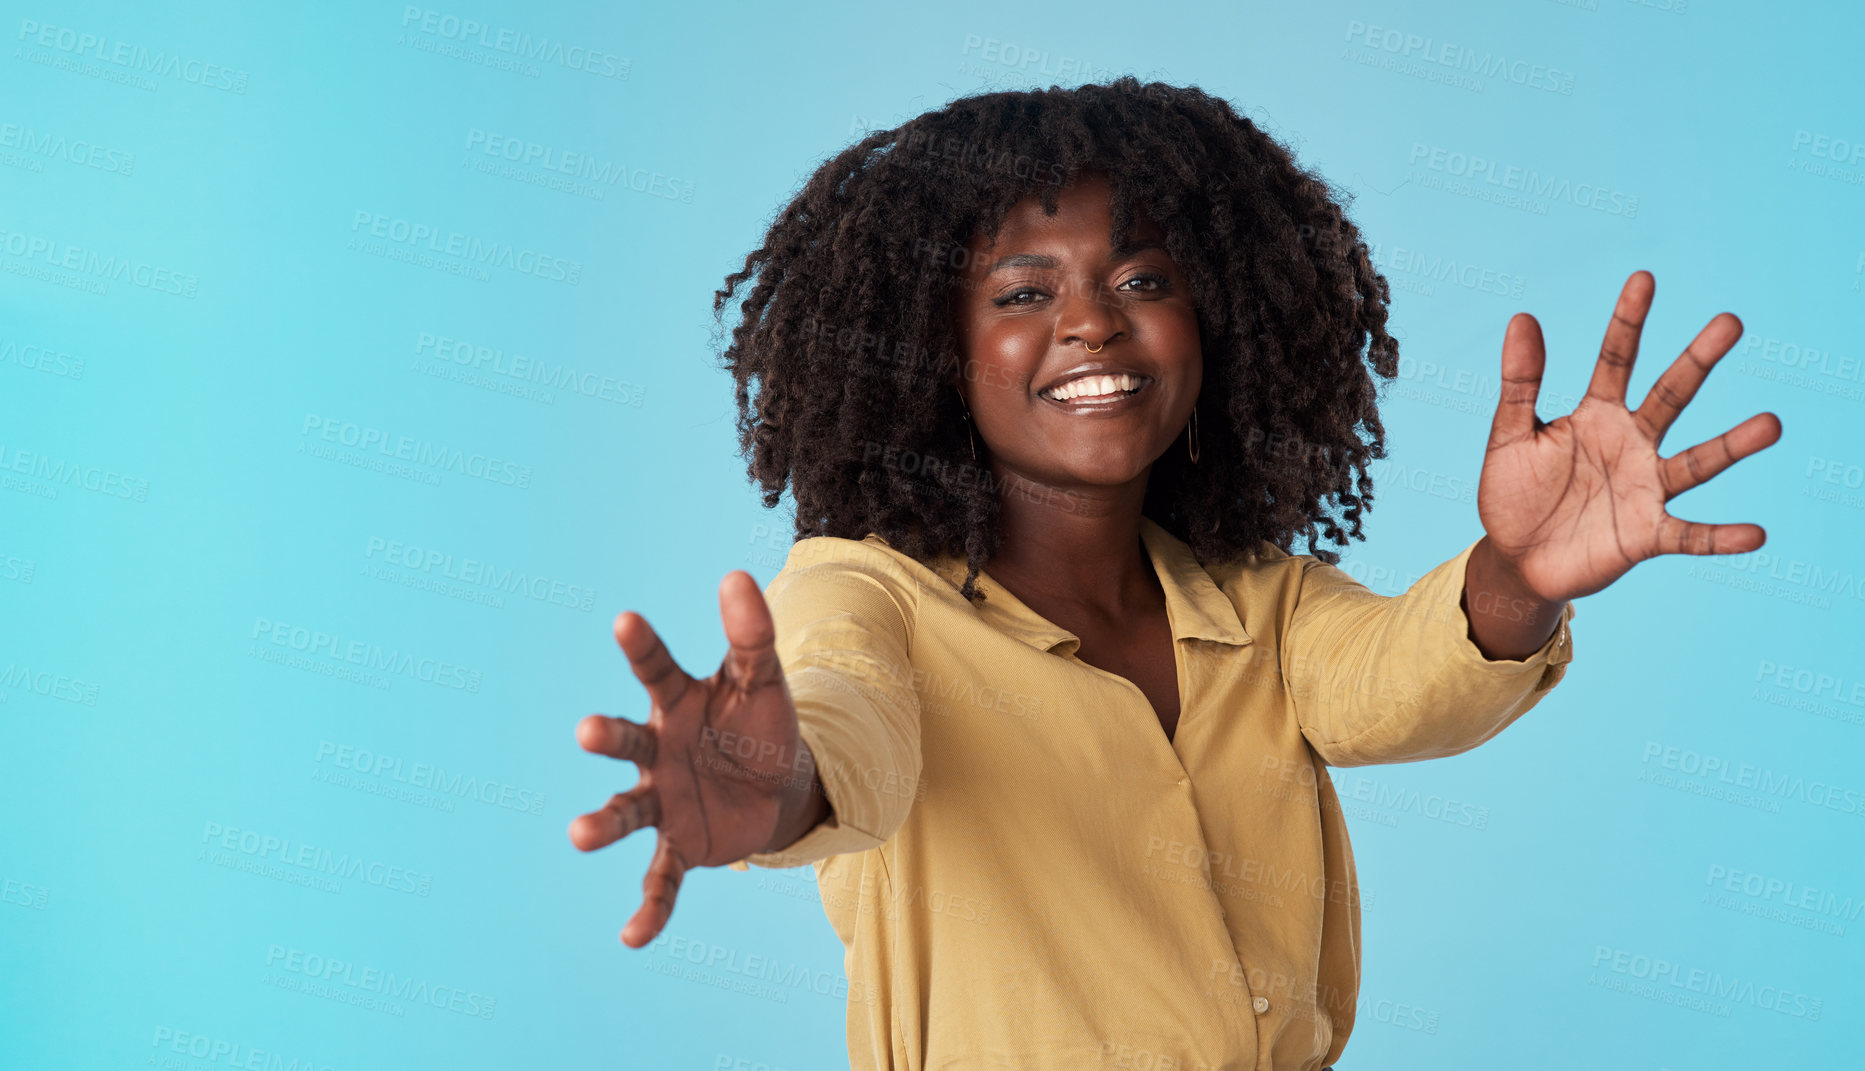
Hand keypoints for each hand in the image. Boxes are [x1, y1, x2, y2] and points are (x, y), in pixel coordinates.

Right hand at [569, 571, 824, 947]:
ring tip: (579, 835)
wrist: (776, 785)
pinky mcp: (681, 847)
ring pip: (627, 811)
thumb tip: (736, 576)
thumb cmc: (758, 722)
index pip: (655, 669)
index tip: (626, 621)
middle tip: (586, 731)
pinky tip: (632, 938)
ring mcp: (664, 800)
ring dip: (603, 823)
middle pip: (626, 740)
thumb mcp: (764, 678)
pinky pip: (661, 880)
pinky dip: (649, 908)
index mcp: (676, 702)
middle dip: (607, 736)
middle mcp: (657, 750)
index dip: (641, 647)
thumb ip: (751, 634)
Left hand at [1476, 270, 1782, 604]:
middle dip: (1697, 361)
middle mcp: (1630, 444)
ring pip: (1696, 463)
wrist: (1517, 559)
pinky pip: (1690, 536)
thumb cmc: (1514, 493)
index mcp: (1595, 415)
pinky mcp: (1647, 535)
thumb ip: (1520, 384)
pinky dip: (1720, 537)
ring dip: (1732, 445)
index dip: (1627, 321)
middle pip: (1670, 396)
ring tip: (1771, 424)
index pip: (1615, 360)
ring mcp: (1644, 488)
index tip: (1643, 278)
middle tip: (1731, 322)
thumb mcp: (1508, 436)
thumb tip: (1522, 317)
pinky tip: (1755, 535)